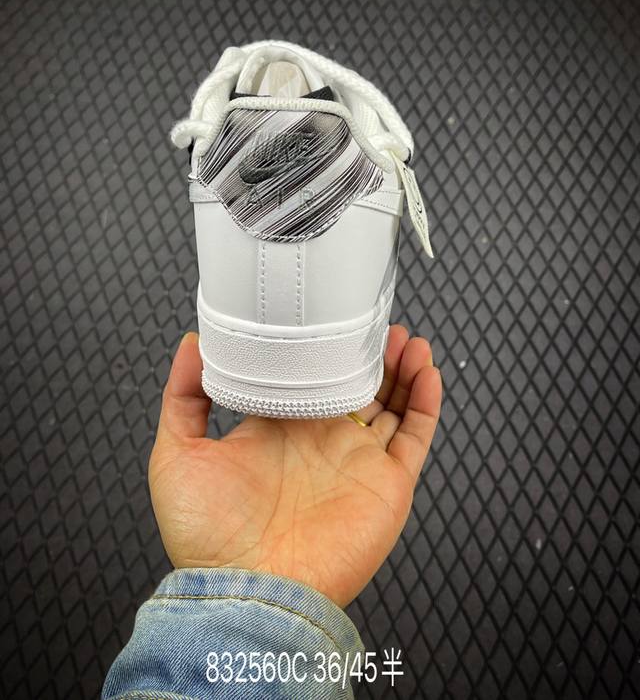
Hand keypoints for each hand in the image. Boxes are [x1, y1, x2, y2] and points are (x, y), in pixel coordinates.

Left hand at [149, 327, 441, 606]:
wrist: (246, 590)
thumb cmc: (207, 535)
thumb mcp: (177, 453)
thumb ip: (183, 395)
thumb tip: (191, 344)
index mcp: (281, 430)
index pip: (312, 380)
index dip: (326, 351)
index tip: (332, 318)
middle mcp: (323, 442)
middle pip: (359, 387)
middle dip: (372, 354)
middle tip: (379, 324)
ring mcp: (358, 461)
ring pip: (393, 405)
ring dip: (405, 370)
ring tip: (406, 339)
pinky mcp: (387, 483)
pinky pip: (416, 437)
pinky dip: (428, 403)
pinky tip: (428, 372)